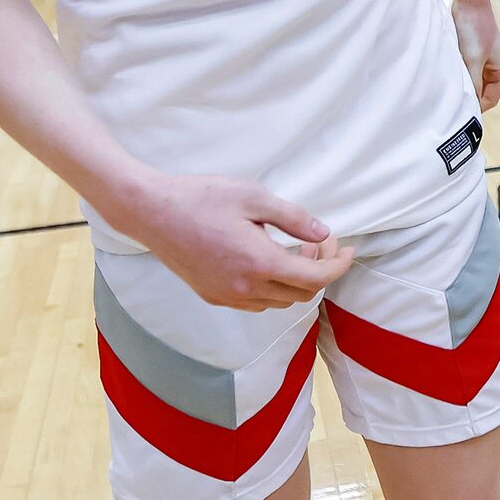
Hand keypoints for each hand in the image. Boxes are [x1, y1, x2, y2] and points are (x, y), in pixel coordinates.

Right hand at [112, 170, 354, 310]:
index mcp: (259, 263)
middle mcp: (245, 288)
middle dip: (320, 270)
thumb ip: (293, 218)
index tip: (348, 249)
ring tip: (294, 249)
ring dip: (296, 281)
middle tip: (320, 241)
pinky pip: (256, 302)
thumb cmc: (201, 197)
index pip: (315, 279)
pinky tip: (268, 261)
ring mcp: (227, 296)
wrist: (150, 212)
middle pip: (301, 294)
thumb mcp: (253, 197)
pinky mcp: (213, 296)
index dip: (338, 266)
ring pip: (279, 302)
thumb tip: (322, 234)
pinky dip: (274, 287)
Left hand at [455, 0, 499, 110]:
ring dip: (462, 83)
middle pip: (481, 92)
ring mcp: (484, 60)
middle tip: (450, 98)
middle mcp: (495, 68)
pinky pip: (465, 71)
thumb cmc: (474, 29)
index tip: (457, 110)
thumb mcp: (472, 60)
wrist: (469, 0)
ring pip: (472, 82)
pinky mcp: (473, 53)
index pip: (490, 100)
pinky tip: (447, 70)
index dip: (475, 108)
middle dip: (468, 95)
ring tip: (448, 82)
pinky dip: (458, 73)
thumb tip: (469, 106)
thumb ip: (473, 84)